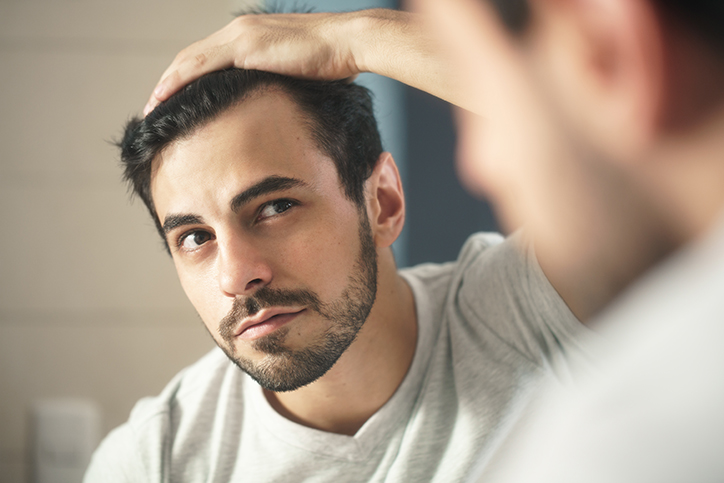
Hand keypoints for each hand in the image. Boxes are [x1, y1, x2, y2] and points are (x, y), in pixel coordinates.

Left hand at [144, 11, 366, 114]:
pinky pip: (201, 66)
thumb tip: (275, 105)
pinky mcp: (245, 47)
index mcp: (251, 36)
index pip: (208, 57)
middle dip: (169, 82)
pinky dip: (178, 82)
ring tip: (152, 107)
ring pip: (189, 60)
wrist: (349, 43)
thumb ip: (280, 83)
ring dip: (166, 84)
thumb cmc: (334, 61)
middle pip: (192, 57)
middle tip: (153, 106)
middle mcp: (240, 31)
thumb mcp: (299, 74)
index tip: (174, 100)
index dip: (187, 79)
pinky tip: (165, 97)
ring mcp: (241, 36)